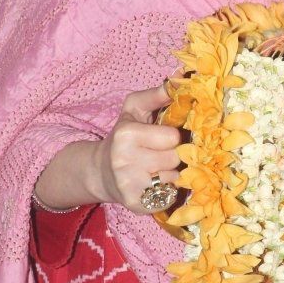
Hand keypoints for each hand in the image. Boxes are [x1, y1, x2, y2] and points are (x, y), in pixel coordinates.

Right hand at [96, 86, 180, 211]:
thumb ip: (158, 93)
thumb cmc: (124, 137)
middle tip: (160, 154)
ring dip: (171, 174)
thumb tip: (181, 76)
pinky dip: (168, 191)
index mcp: (127, 135)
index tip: (161, 138)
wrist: (101, 172)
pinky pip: (170, 197)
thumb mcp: (134, 110)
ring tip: (157, 169)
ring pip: (175, 178)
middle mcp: (125, 161)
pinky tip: (155, 185)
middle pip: (176, 158)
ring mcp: (131, 186)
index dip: (172, 136)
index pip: (173, 137)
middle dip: (173, 155)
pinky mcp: (138, 206)